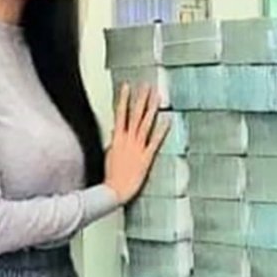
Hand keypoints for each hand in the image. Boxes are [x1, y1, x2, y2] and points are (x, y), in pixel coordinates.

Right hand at [104, 83, 169, 203]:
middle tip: (146, 85)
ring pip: (144, 124)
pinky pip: (155, 141)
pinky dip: (161, 130)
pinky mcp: (146, 157)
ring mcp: (137, 148)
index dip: (123, 99)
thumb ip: (114, 141)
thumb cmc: (111, 176)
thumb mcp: (109, 154)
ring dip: (151, 109)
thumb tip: (115, 131)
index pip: (120, 113)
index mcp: (117, 139)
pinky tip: (167, 120)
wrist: (113, 191)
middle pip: (134, 115)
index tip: (127, 86)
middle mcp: (127, 140)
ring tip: (157, 96)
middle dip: (140, 98)